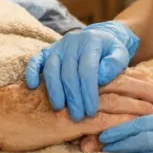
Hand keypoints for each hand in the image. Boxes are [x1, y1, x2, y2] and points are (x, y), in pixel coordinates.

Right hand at [0, 81, 152, 152]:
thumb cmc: (10, 115)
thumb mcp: (41, 106)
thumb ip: (60, 106)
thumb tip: (73, 115)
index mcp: (70, 81)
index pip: (108, 78)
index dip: (132, 83)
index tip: (152, 91)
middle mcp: (75, 87)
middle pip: (119, 84)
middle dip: (146, 91)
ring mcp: (75, 102)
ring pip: (118, 98)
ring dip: (145, 104)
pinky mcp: (72, 120)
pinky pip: (107, 117)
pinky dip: (129, 118)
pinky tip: (146, 122)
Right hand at [24, 21, 139, 121]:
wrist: (101, 37)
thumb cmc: (111, 52)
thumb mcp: (121, 55)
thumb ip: (115, 64)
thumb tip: (101, 77)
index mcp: (91, 41)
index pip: (87, 69)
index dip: (88, 91)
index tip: (91, 111)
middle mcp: (72, 42)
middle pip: (68, 72)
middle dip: (73, 97)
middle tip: (77, 116)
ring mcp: (58, 46)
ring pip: (51, 68)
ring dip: (54, 90)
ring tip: (59, 108)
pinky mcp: (47, 50)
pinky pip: (36, 60)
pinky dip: (31, 72)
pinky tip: (32, 86)